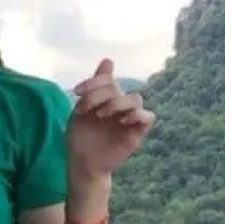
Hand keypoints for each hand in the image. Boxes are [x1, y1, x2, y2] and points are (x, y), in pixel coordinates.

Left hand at [67, 59, 154, 180]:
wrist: (83, 163)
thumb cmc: (80, 137)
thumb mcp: (81, 110)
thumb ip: (93, 89)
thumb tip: (109, 60)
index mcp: (105, 98)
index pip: (107, 79)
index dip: (94, 80)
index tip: (77, 91)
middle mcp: (118, 105)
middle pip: (117, 87)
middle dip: (98, 94)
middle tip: (85, 109)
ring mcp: (128, 118)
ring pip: (135, 98)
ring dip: (117, 103)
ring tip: (101, 115)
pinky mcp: (136, 132)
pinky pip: (148, 117)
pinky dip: (137, 115)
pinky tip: (121, 120)